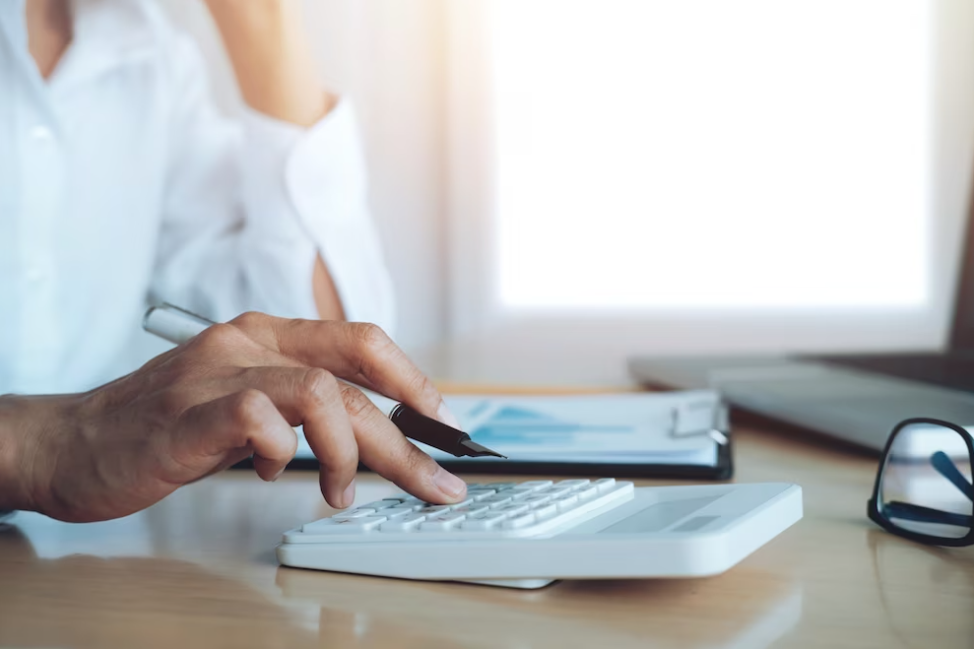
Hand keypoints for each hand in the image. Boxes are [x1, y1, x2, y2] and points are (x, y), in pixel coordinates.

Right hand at [0, 313, 465, 521]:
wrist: (75, 441)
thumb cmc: (167, 425)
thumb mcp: (249, 403)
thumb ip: (302, 407)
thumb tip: (375, 434)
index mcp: (267, 335)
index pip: (361, 340)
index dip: (412, 380)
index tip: (444, 421)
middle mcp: (247, 342)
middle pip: (354, 378)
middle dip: (405, 440)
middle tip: (432, 483)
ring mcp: (215, 373)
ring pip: (321, 393)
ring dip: (349, 453)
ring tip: (341, 491)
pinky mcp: (185, 413)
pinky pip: (258, 419)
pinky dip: (281, 453)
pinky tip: (267, 474)